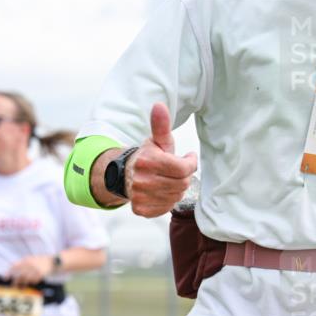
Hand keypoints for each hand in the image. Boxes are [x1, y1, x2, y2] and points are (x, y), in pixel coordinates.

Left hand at [9, 255, 53, 285]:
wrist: (52, 262)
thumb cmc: (39, 260)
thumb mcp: (30, 258)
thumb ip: (22, 262)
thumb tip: (11, 267)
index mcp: (26, 260)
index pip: (15, 266)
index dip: (9, 272)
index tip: (5, 278)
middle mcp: (30, 264)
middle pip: (20, 274)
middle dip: (16, 281)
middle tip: (13, 285)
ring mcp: (36, 269)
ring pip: (26, 279)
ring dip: (23, 283)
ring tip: (21, 286)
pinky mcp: (41, 274)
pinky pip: (34, 280)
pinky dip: (32, 282)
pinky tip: (32, 282)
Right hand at [126, 103, 197, 217]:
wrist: (125, 175)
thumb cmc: (148, 156)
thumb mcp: (157, 141)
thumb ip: (161, 125)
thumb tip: (159, 105)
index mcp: (147, 161)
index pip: (184, 169)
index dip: (190, 163)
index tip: (188, 158)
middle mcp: (142, 181)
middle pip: (182, 184)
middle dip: (183, 177)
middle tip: (175, 170)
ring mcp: (140, 197)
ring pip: (175, 197)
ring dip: (175, 189)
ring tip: (167, 180)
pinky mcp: (140, 209)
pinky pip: (165, 208)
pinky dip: (166, 201)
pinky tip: (160, 192)